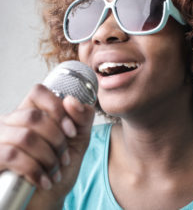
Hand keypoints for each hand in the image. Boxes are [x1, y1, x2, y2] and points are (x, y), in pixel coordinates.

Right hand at [0, 84, 94, 208]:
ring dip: (48, 157)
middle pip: (34, 116)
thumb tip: (72, 101)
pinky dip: (35, 170)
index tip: (71, 131)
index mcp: (32, 112)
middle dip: (56, 140)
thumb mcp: (78, 141)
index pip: (39, 91)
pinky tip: (44, 180)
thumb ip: (82, 118)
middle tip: (64, 158)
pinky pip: (13, 155)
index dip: (58, 108)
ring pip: (25, 136)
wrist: (46, 199)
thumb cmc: (59, 167)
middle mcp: (11, 121)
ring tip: (55, 170)